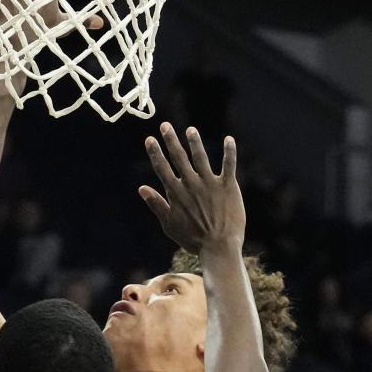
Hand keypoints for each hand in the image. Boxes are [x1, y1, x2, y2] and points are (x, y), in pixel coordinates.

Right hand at [139, 124, 245, 248]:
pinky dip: (229, 151)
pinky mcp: (228, 186)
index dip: (155, 153)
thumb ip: (157, 205)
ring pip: (200, 157)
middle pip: (179, 158)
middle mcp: (191, 184)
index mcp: (176, 193)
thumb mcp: (169, 225)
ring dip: (194, 142)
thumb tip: (142, 188)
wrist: (218, 246)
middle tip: (165, 125)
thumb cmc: (193, 239)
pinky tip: (229, 139)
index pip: (162, 168)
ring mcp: (210, 184)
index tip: (149, 139)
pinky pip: (229, 164)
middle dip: (171, 140)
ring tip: (190, 130)